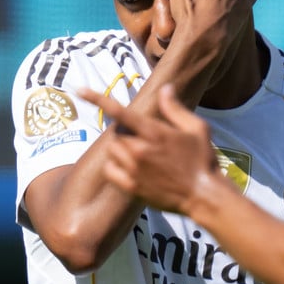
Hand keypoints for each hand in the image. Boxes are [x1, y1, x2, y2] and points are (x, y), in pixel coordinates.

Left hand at [78, 84, 220, 214]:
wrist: (204, 195)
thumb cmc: (203, 160)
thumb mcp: (197, 129)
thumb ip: (175, 109)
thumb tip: (165, 88)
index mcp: (155, 133)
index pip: (121, 112)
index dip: (98, 99)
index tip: (79, 89)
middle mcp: (140, 150)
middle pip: (115, 132)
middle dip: (125, 131)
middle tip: (143, 138)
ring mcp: (134, 170)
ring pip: (112, 150)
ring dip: (120, 147)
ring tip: (140, 154)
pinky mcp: (132, 187)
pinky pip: (109, 170)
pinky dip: (114, 166)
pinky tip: (129, 167)